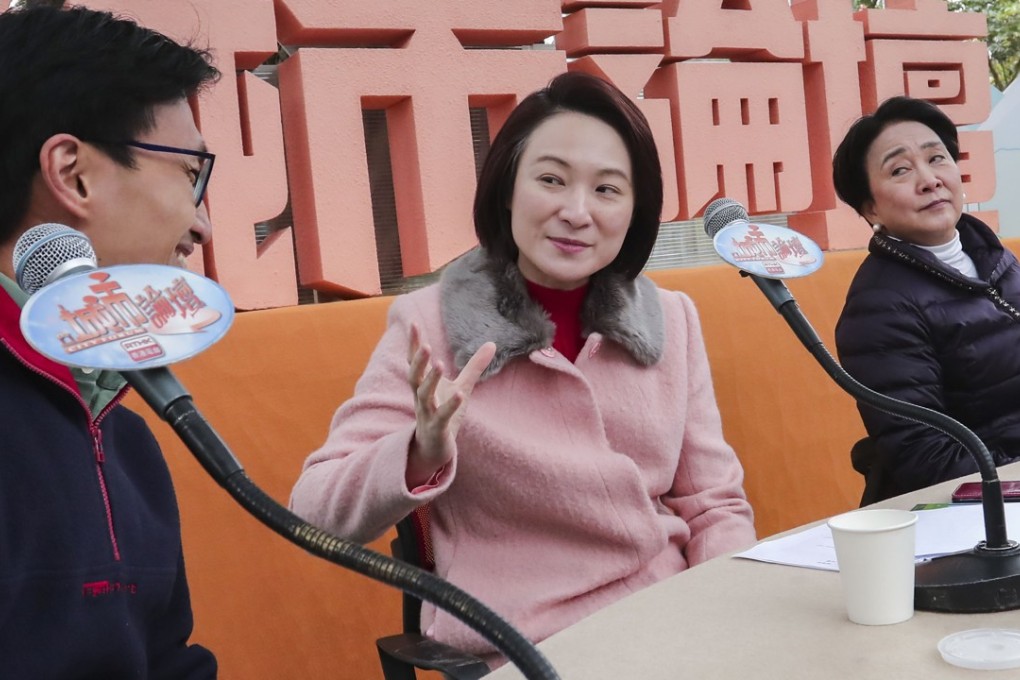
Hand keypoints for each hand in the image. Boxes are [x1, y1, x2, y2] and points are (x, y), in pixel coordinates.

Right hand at [405, 323, 494, 485]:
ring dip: (431, 380)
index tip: (413, 323)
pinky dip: (450, 406)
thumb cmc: (445, 412)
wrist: (434, 447)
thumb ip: (474, 366)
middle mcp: (421, 397)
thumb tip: (492, 343)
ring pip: (425, 396)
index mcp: (423, 385)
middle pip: (414, 377)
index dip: (413, 344)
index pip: (415, 362)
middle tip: (425, 345)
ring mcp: (428, 413)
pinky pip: (442, 416)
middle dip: (418, 361)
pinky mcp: (437, 428)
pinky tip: (459, 395)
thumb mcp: (462, 386)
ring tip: (439, 364)